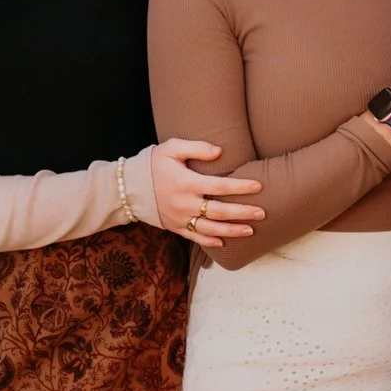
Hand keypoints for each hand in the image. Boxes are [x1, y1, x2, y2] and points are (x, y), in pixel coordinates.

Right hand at [150, 139, 265, 245]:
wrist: (128, 188)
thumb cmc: (153, 164)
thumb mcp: (171, 148)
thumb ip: (196, 148)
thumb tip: (220, 151)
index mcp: (186, 183)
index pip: (219, 186)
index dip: (240, 187)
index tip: (258, 186)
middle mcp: (184, 203)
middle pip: (219, 211)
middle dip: (243, 213)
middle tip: (262, 212)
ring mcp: (180, 218)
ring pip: (211, 229)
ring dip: (232, 231)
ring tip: (251, 230)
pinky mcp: (175, 227)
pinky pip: (195, 237)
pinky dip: (210, 241)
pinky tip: (224, 242)